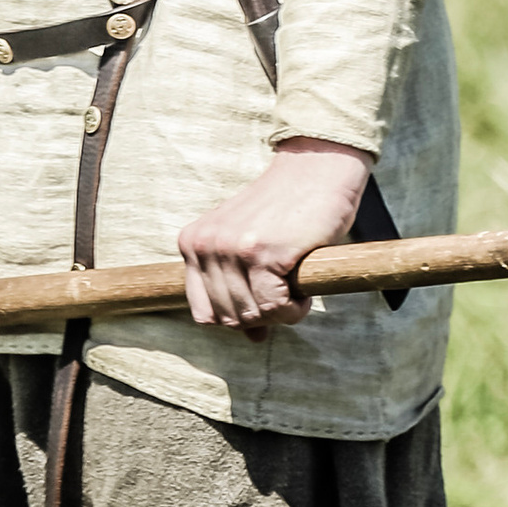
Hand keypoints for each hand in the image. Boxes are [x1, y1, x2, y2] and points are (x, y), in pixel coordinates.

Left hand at [179, 140, 371, 332]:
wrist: (315, 168)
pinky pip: (276, 307)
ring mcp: (232, 249)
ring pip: (252, 316)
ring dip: (281, 313)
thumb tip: (252, 338)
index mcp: (191, 243)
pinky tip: (304, 290)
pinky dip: (295, 309)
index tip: (261, 303)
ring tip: (295, 289)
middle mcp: (204, 246)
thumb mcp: (249, 247)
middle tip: (284, 295)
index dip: (236, 316)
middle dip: (261, 317)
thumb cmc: (287, 208)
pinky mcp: (263, 253)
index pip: (203, 311)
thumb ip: (241, 289)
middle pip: (227, 318)